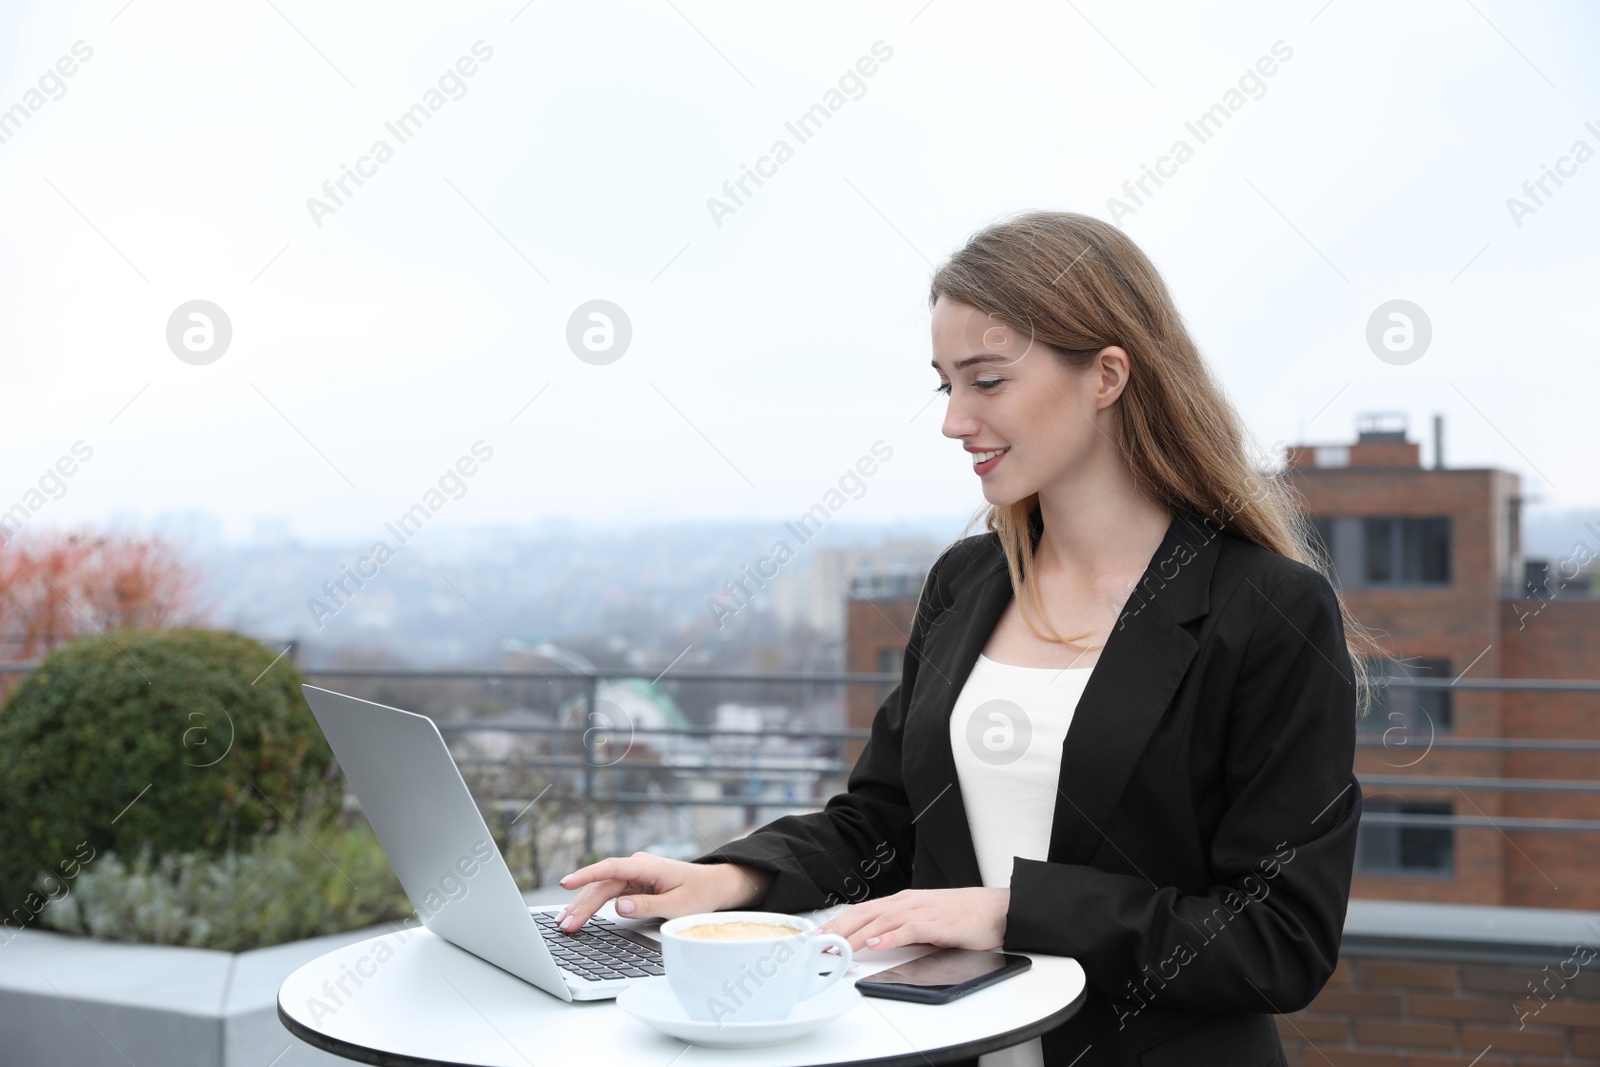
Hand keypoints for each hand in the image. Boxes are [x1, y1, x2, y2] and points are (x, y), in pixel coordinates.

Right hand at [555, 853, 771, 931]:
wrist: (715, 885)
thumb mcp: (677, 905)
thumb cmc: (700, 893)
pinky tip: (580, 913)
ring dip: (583, 905)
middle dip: (581, 904)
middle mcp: (637, 867)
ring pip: (602, 889)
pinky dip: (594, 903)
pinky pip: (609, 892)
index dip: (586, 876)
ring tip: (565, 922)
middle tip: (565, 925)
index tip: (567, 883)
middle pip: (602, 885)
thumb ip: (648, 906)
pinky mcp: (634, 883)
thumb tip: (619, 907)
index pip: (610, 869)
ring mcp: (635, 874)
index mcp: (647, 867)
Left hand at [816, 887, 1009, 952]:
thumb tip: (875, 941)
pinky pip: (909, 929)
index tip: (821, 935)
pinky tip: (876, 943)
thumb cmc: (962, 915)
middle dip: (841, 929)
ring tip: (839, 947)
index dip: (840, 922)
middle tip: (820, 944)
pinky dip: (890, 936)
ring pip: (882, 921)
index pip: (864, 910)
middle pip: (866, 913)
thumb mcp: (924, 919)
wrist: (995, 910)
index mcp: (904, 901)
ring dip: (858, 935)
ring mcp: (923, 911)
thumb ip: (900, 928)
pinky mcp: (938, 924)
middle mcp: (909, 902)